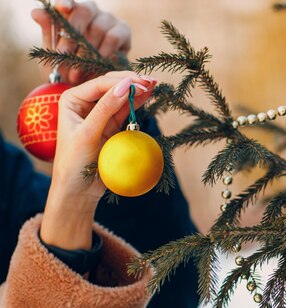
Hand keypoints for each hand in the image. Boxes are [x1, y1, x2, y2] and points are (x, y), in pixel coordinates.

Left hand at [32, 0, 130, 84]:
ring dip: (87, 52)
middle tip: (64, 58)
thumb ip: (48, 31)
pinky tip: (97, 67)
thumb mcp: (53, 52)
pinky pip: (113, 38)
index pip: (69, 1)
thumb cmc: (69, 67)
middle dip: (72, 37)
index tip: (62, 8)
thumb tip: (36, 12)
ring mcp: (109, 20)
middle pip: (84, 11)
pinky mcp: (123, 32)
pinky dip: (104, 53)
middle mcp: (91, 11)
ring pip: (99, 27)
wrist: (90, 89)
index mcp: (72, 11)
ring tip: (77, 73)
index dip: (66, 2)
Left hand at [40, 71, 156, 250]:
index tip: (140, 84)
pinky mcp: (112, 127)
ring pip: (122, 96)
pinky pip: (127, 110)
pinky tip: (149, 94)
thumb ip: (106, 108)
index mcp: (73, 100)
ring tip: (154, 83)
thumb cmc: (75, 162)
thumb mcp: (88, 133)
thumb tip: (125, 86)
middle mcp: (86, 103)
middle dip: (131, 81)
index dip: (121, 81)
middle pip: (112, 85)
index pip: (100, 84)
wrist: (79, 190)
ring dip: (138, 89)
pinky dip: (139, 102)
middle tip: (150, 81)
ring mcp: (101, 114)